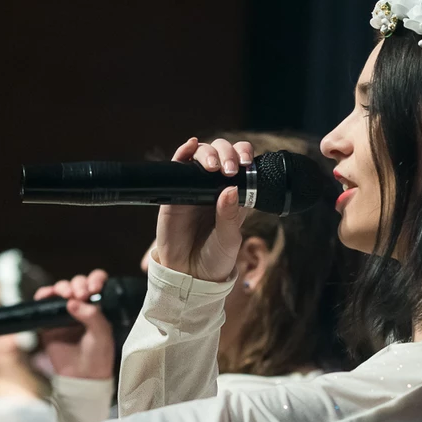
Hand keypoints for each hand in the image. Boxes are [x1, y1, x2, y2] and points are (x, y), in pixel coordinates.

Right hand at [36, 271, 116, 379]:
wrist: (82, 377)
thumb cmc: (98, 356)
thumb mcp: (102, 335)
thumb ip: (93, 316)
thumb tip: (72, 301)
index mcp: (99, 306)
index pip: (97, 283)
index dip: (95, 280)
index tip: (94, 288)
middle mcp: (82, 306)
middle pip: (78, 283)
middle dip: (78, 284)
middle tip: (80, 294)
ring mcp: (64, 313)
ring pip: (61, 290)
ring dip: (62, 287)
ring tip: (65, 294)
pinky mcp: (49, 321)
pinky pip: (44, 303)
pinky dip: (43, 295)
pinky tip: (46, 295)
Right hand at [151, 137, 252, 282]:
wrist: (189, 274)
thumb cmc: (215, 258)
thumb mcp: (229, 239)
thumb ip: (230, 216)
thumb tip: (230, 189)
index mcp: (235, 195)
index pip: (242, 164)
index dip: (244, 155)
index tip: (247, 163)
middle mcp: (215, 187)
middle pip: (222, 153)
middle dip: (228, 153)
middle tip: (230, 169)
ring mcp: (194, 187)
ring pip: (201, 155)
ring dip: (208, 152)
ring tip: (212, 165)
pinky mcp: (175, 192)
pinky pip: (178, 166)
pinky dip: (183, 151)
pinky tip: (190, 146)